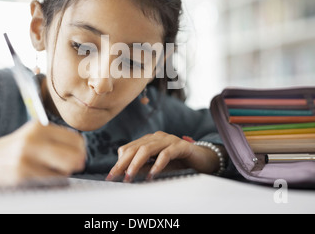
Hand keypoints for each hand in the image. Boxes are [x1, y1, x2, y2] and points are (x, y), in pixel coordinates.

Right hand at [0, 121, 85, 187]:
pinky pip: (50, 181)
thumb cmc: (13, 150)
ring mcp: (27, 156)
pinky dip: (50, 182)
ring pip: (64, 170)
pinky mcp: (21, 174)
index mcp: (40, 127)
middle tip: (69, 167)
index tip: (77, 156)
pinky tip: (39, 178)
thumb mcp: (33, 137)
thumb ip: (57, 141)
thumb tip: (82, 155)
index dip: (81, 151)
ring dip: (63, 174)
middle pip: (74, 155)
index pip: (76, 139)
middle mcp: (34, 139)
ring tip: (50, 171)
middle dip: (76, 163)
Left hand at [106, 131, 220, 181]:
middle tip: (115, 176)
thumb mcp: (158, 167)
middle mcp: (157, 137)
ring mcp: (169, 139)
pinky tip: (152, 174)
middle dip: (123, 163)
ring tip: (130, 176)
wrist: (204, 160)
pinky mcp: (181, 146)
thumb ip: (144, 168)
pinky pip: (166, 153)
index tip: (111, 175)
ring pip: (147, 149)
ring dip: (136, 164)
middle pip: (135, 148)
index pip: (128, 148)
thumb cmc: (179, 163)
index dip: (119, 162)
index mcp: (149, 140)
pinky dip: (157, 164)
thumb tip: (127, 175)